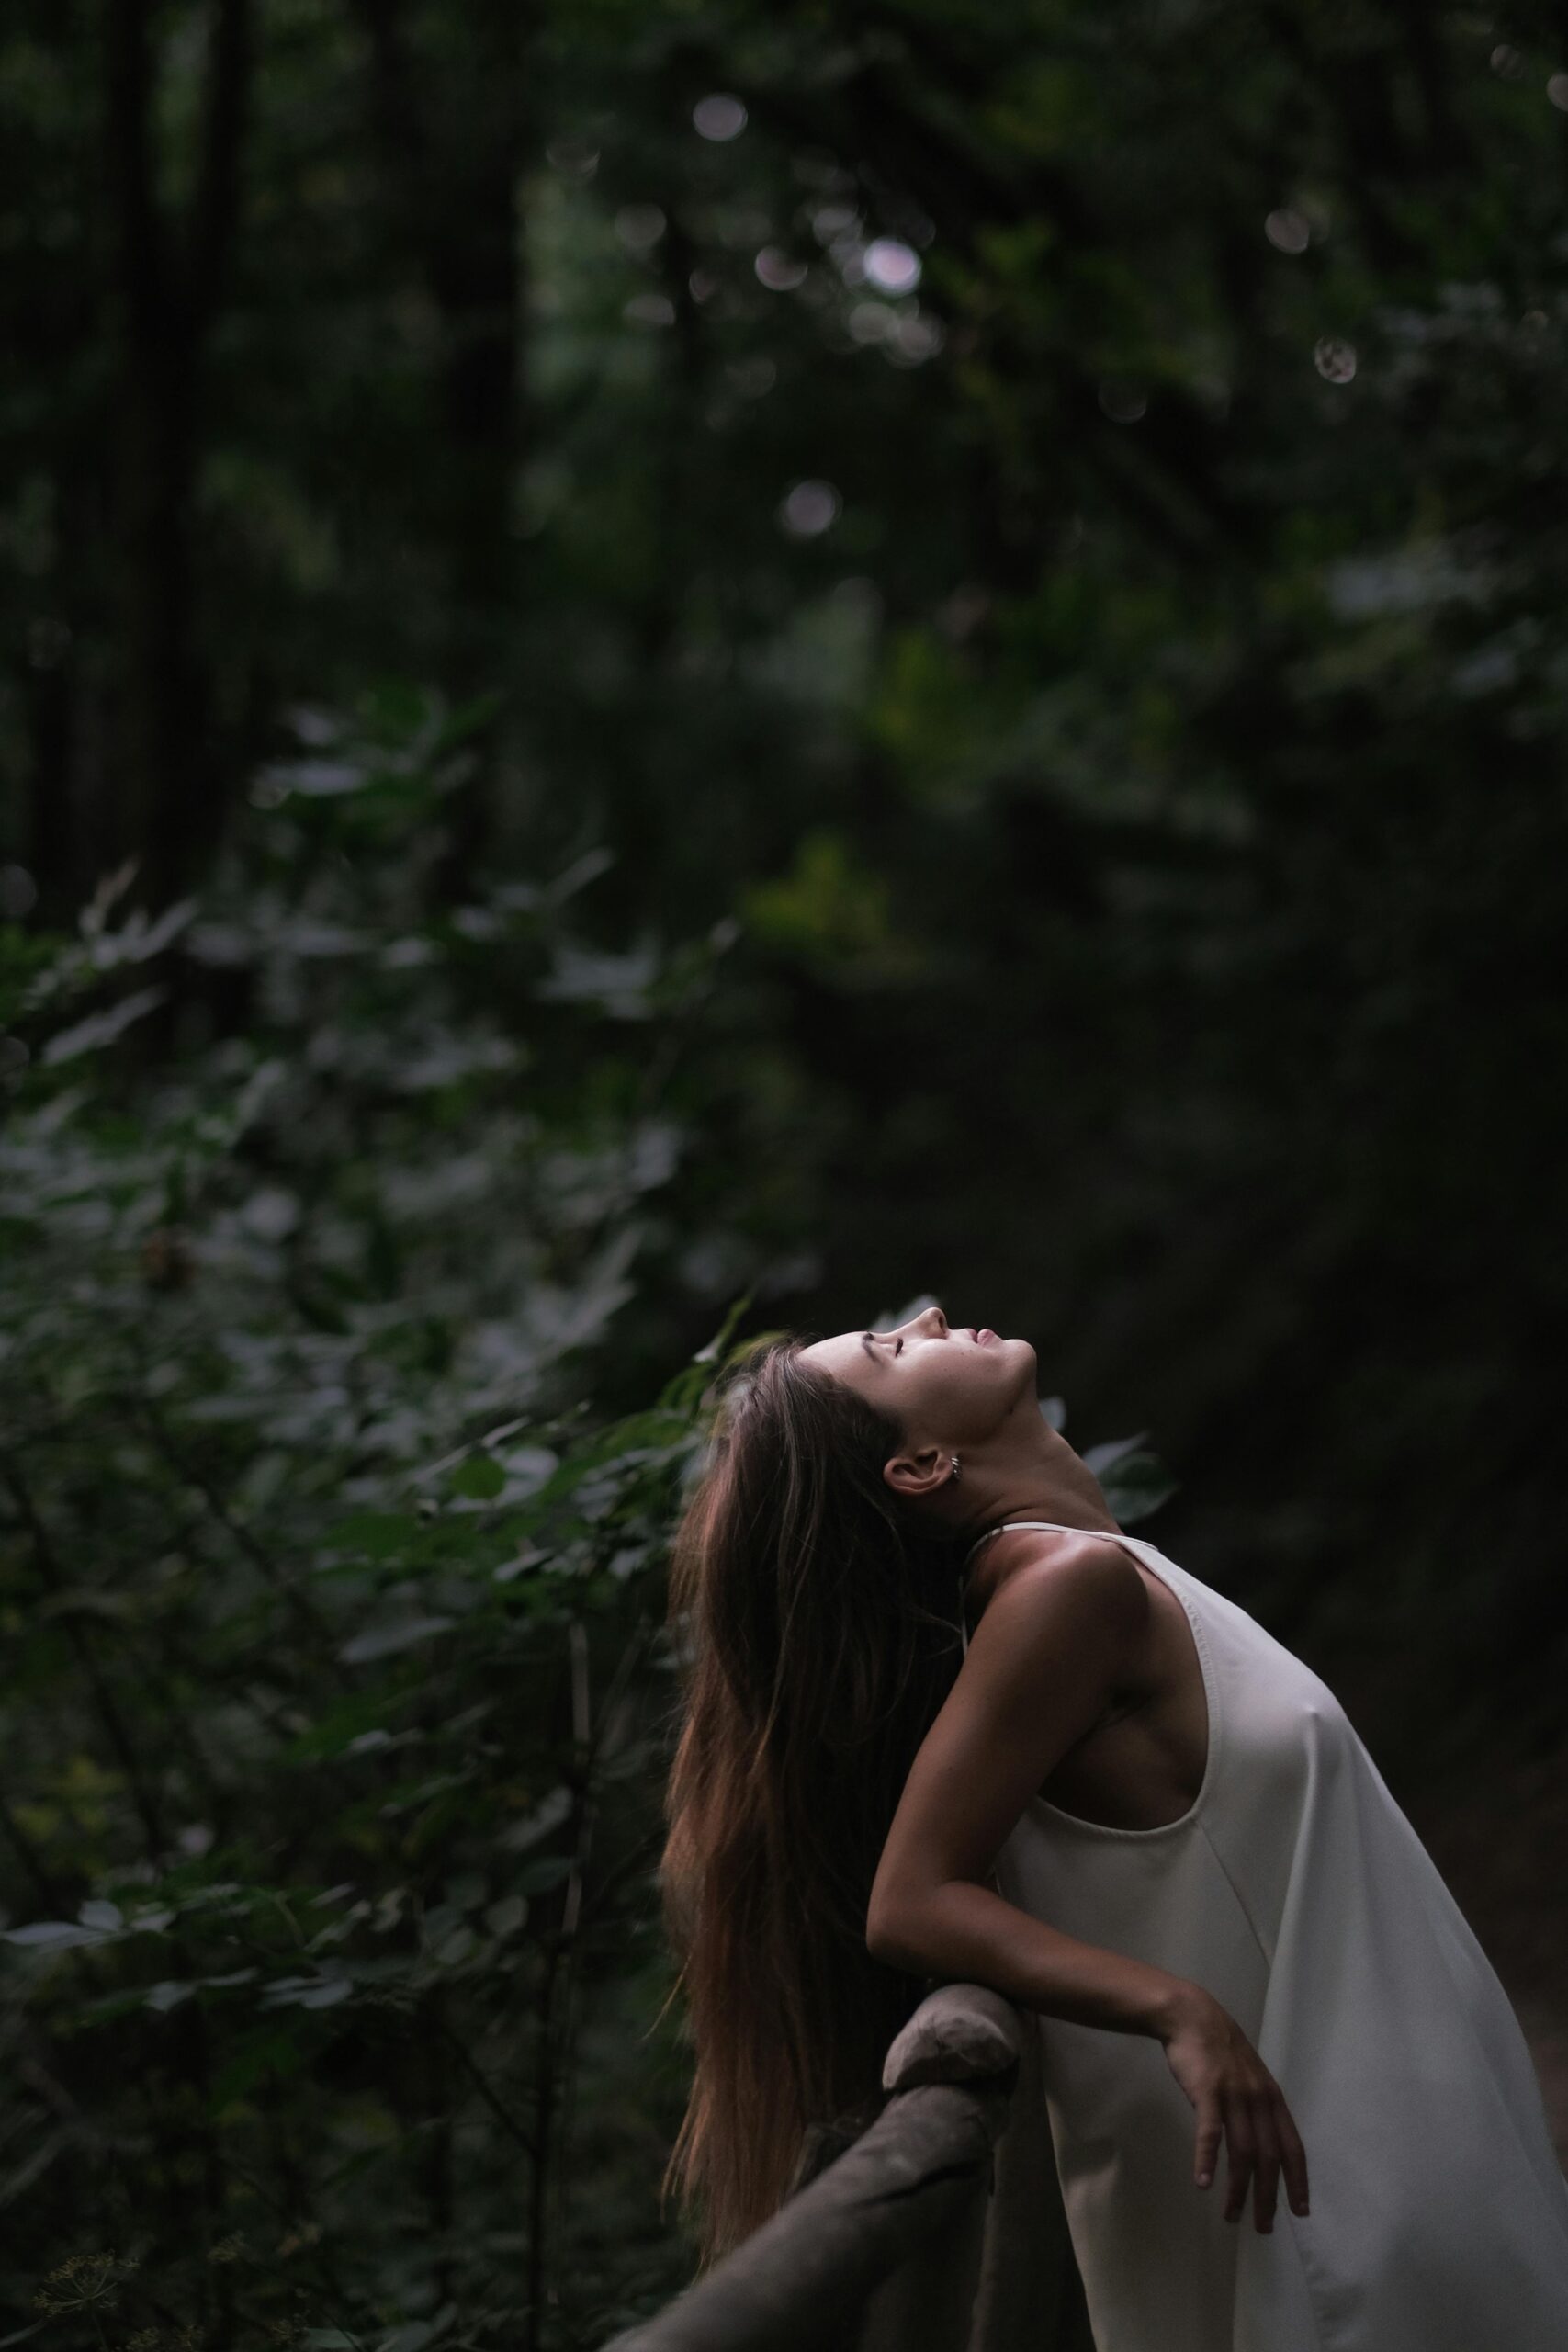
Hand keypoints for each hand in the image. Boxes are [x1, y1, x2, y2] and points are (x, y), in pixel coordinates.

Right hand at [1158, 1984, 1309, 2232]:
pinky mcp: (1207, 2092)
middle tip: (1264, 2227)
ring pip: (1242, 2152)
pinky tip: (1203, 2183)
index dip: (1298, 2181)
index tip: (1301, 2212)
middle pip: (1270, 2157)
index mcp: (1272, 2098)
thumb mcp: (1251, 2077)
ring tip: (1232, 2216)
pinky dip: (1206, 2159)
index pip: (1293, 2147)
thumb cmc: (1219, 2049)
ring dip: (1239, 2189)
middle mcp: (1259, 2100)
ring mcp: (1233, 2095)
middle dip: (1269, 2197)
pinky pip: (1209, 2132)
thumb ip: (1259, 2107)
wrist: (1191, 2016)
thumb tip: (1264, 2143)